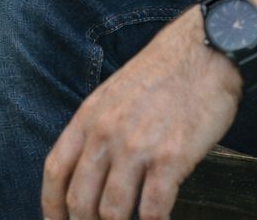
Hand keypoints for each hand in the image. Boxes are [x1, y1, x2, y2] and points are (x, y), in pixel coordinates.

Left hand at [43, 8, 239, 219]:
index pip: (55, 171)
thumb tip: (88, 170)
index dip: (51, 206)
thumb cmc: (163, 75)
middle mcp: (106, 133)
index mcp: (89, 117)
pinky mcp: (171, 158)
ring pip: (113, 212)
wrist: (205, 53)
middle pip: (79, 200)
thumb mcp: (114, 94)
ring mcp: (137, 147)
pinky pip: (154, 209)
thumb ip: (97, 129)